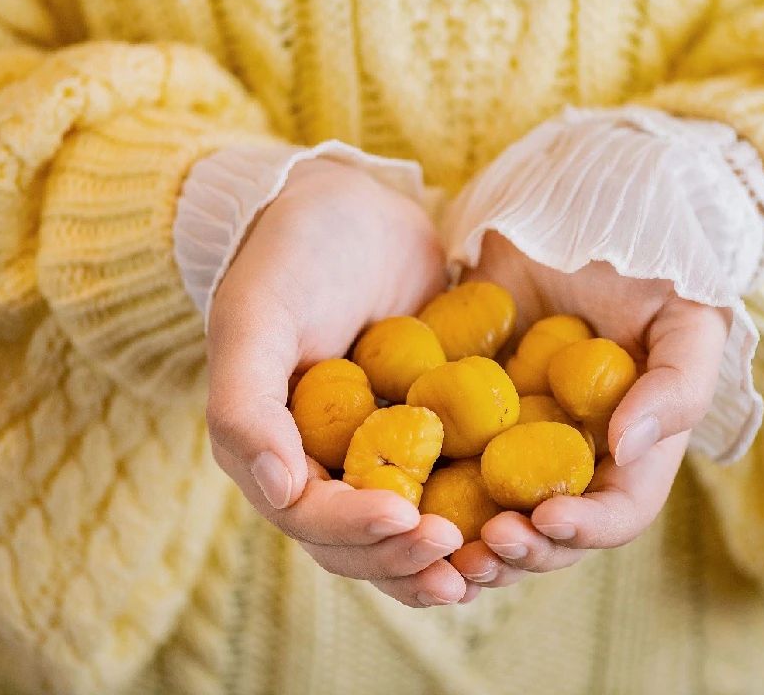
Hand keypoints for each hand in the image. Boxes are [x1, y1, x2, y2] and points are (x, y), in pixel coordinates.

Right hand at [205, 155, 473, 606]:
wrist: (343, 202)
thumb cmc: (288, 255)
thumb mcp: (255, 318)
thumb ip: (247, 405)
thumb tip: (276, 491)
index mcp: (271, 452)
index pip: (312, 517)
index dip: (358, 531)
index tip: (412, 519)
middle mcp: (320, 466)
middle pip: (362, 543)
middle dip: (407, 558)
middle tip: (459, 553)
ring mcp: (376, 451)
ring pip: (407, 528)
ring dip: (444, 557)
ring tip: (491, 560)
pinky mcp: (425, 430)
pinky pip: (450, 484)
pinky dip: (477, 509)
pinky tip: (517, 516)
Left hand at [450, 232, 728, 587]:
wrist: (581, 209)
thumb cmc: (651, 265)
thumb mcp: (686, 319)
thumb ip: (676, 386)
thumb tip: (626, 447)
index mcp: (630, 447)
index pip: (616, 512)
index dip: (584, 530)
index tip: (544, 520)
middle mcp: (571, 456)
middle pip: (549, 532)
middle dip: (518, 551)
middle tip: (481, 545)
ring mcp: (515, 438)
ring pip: (491, 512)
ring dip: (467, 540)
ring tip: (439, 540)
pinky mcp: (463, 411)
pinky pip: (440, 459)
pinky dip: (422, 488)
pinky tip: (399, 498)